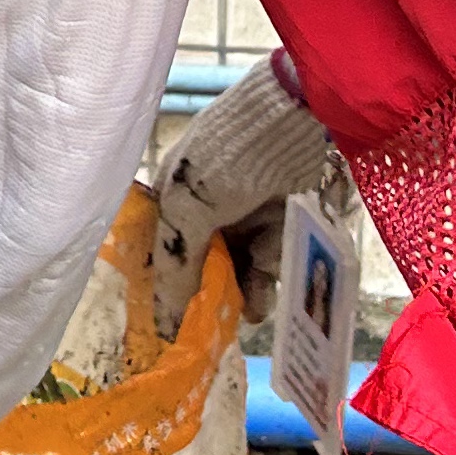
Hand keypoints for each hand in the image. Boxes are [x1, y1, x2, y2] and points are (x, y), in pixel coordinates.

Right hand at [150, 53, 344, 332]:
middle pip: (200, 266)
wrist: (293, 121)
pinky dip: (264, 286)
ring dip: (237, 298)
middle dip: (202, 298)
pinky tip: (261, 305)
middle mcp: (206, 210)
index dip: (161, 286)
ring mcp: (244, 217)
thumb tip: (164, 321)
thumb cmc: (227, 157)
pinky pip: (267, 266)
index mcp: (173, 197)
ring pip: (235, 271)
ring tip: (237, 321)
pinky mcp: (279, 225)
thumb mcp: (189, 207)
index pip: (161, 251)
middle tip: (203, 333)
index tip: (161, 327)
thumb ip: (177, 264)